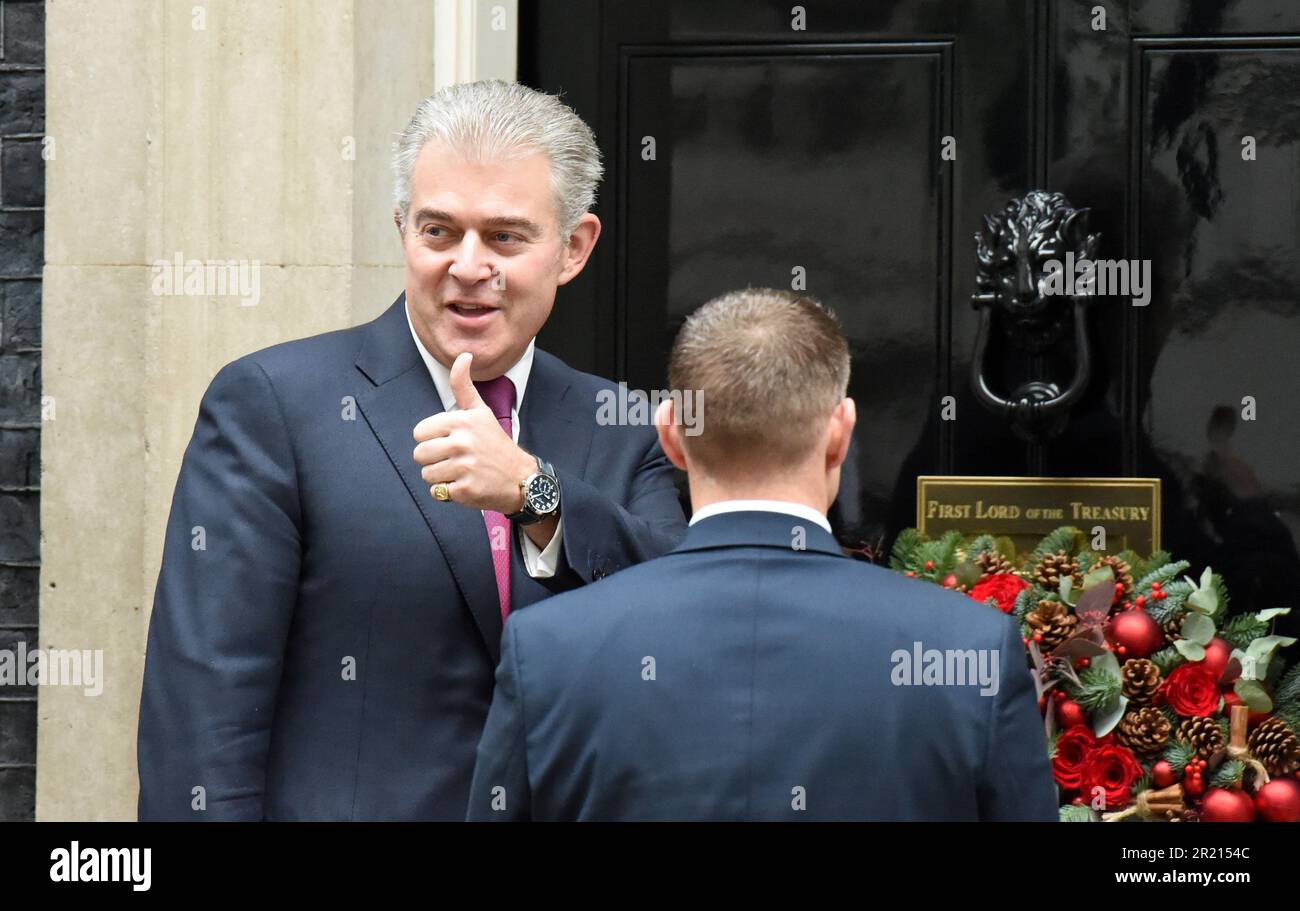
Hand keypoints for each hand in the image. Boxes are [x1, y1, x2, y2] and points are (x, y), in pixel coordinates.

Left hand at [413, 352, 535, 512]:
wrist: (521, 479)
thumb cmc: (496, 444)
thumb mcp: (481, 411)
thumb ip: (464, 385)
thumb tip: (463, 355)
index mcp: (462, 421)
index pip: (419, 432)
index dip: (432, 439)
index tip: (451, 441)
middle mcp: (462, 442)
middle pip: (419, 454)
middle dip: (433, 459)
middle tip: (456, 459)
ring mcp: (464, 467)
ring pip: (426, 474)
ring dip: (440, 476)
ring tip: (461, 472)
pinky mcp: (465, 490)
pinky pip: (436, 492)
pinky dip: (447, 492)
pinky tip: (466, 485)